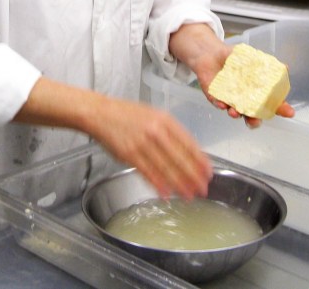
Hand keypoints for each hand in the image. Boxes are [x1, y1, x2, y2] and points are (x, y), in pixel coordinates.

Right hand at [87, 96, 212, 199]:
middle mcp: (156, 131)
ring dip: (179, 185)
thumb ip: (171, 131)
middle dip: (193, 177)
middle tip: (202, 189)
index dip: (201, 161)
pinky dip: (159, 185)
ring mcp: (143, 143)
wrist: (100, 113)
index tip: (208, 173)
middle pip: (180, 159)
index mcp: (165, 120)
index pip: (189, 144)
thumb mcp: (153, 115)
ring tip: (188, 195)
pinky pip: (148, 173)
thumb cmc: (126, 114)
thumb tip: (188, 152)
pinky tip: (167, 194)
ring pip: (166, 169)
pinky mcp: (129, 154)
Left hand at [168, 23, 294, 126]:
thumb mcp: (251, 58)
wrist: (210, 53)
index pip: (270, 103)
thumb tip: (285, 67)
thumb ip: (265, 64)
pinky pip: (218, 104)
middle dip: (254, 121)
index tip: (290, 112)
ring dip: (236, 115)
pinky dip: (220, 105)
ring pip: (235, 113)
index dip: (281, 109)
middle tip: (255, 121)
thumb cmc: (233, 58)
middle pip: (252, 115)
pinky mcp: (215, 98)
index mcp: (256, 92)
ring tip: (235, 113)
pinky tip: (222, 104)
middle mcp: (244, 99)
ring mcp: (229, 100)